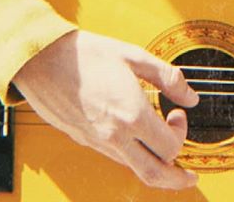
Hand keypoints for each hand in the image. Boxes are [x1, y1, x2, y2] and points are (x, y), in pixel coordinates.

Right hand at [12, 30, 198, 189]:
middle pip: (154, 174)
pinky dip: (133, 157)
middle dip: (177, 179)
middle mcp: (114, 136)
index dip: (181, 132)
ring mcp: (97, 142)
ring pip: (134, 169)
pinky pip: (116, 158)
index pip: (169, 146)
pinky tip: (138, 141)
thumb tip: (190, 96)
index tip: (178, 113)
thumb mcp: (134, 56)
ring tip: (165, 152)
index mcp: (131, 114)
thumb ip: (167, 77)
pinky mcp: (84, 141)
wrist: (42, 60)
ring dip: (155, 166)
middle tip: (190, 176)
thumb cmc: (86, 54)